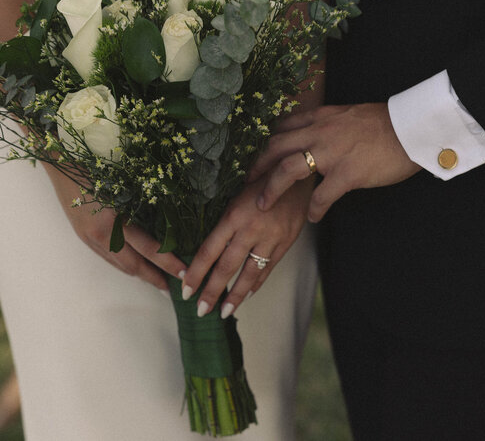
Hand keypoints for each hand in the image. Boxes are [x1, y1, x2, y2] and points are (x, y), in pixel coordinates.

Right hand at [47, 165, 187, 291]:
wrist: (59, 162)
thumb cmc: (95, 163)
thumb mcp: (122, 184)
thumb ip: (141, 204)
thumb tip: (169, 222)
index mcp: (112, 221)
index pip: (148, 248)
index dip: (167, 262)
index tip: (184, 272)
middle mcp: (99, 234)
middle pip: (132, 265)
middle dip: (154, 278)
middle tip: (172, 288)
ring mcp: (89, 238)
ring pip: (119, 264)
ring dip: (139, 274)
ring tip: (156, 280)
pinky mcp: (82, 236)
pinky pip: (107, 257)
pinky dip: (123, 264)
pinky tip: (133, 265)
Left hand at [181, 177, 313, 317]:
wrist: (300, 172)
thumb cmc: (262, 175)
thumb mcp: (236, 190)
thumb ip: (223, 216)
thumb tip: (201, 240)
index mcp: (233, 215)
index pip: (209, 251)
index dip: (196, 273)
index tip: (185, 290)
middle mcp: (251, 230)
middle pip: (227, 267)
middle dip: (211, 292)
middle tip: (200, 311)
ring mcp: (271, 239)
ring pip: (249, 274)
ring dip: (235, 296)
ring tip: (224, 312)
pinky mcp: (286, 243)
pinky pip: (268, 268)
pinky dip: (256, 284)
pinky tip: (247, 295)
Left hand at [249, 103, 421, 221]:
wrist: (411, 128)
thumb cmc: (385, 123)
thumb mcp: (348, 115)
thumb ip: (328, 125)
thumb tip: (315, 135)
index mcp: (320, 118)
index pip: (282, 128)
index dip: (266, 144)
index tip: (258, 157)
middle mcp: (319, 133)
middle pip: (275, 147)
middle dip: (257, 166)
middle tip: (248, 182)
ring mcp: (331, 153)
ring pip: (288, 170)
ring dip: (271, 189)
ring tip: (263, 205)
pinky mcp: (347, 173)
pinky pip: (321, 195)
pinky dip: (313, 209)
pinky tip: (312, 217)